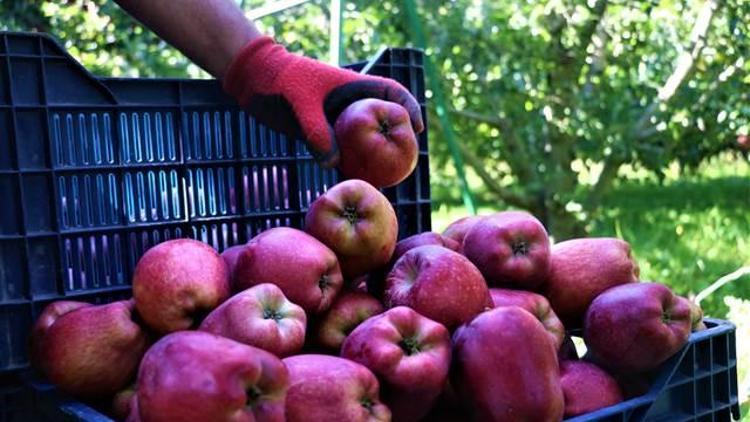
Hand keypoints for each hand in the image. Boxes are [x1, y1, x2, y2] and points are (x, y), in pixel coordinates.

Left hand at [223, 36, 423, 166]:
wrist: (253, 81)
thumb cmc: (280, 82)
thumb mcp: (299, 104)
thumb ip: (316, 131)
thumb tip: (334, 163)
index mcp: (352, 86)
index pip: (391, 92)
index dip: (409, 108)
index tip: (418, 128)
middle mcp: (348, 105)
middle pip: (382, 121)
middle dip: (395, 140)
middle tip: (402, 163)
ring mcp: (335, 121)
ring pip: (363, 141)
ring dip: (373, 159)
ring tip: (384, 180)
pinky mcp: (320, 135)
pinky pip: (340, 153)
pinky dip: (348, 167)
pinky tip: (354, 184)